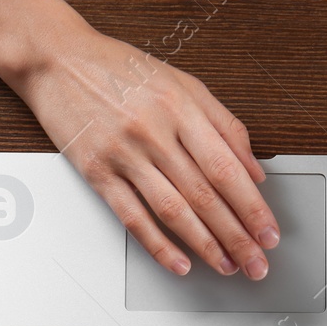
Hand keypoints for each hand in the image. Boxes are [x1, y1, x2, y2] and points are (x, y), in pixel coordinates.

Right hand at [6, 22, 278, 278]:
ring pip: (174, 210)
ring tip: (227, 266)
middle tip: (257, 264)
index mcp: (182, 108)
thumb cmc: (121, 69)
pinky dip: (158, 245)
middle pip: (205, 196)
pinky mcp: (97, 171)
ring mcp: (124, 154)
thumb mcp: (184, 84)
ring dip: (205, 245)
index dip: (252, 208)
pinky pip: (133, 217)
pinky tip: (179, 263)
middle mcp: (155, 132)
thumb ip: (224, 125)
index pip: (227, 169)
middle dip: (237, 237)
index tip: (269, 233)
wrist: (57, 59)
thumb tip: (254, 171)